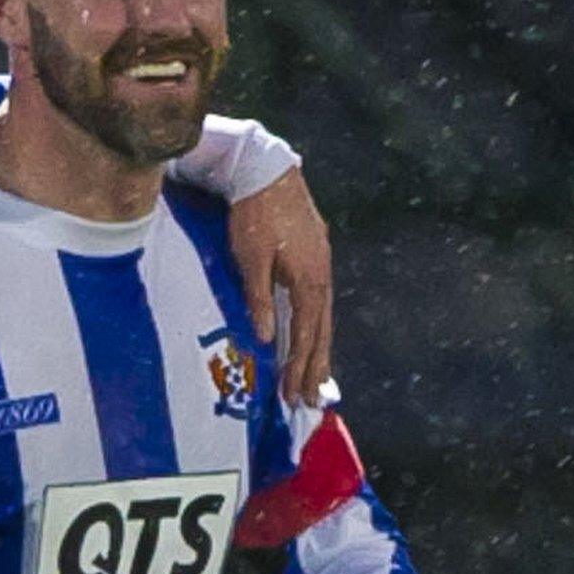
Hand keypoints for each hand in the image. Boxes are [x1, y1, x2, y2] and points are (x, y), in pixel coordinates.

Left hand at [228, 166, 332, 405]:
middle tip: (312, 401)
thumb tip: (265, 337)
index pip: (305, 334)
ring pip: (323, 317)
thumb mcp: (250, 258)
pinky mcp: (315, 255)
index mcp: (308, 280)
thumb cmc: (253, 215)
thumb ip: (259, 298)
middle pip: (321, 331)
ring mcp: (321, 265)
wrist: (267, 171)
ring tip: (319, 379)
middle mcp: (322, 276)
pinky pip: (319, 301)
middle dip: (316, 368)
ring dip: (320, 349)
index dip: (300, 367)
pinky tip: (313, 335)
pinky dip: (317, 325)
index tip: (294, 395)